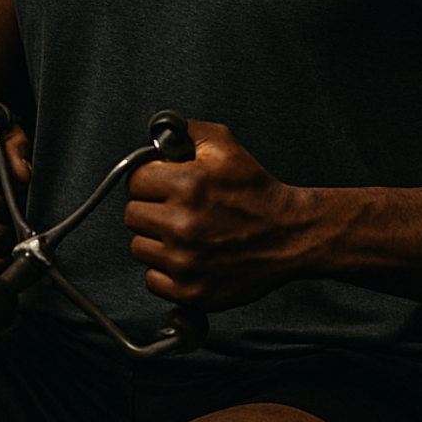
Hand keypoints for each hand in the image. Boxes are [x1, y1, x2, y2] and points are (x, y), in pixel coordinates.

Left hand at [124, 121, 311, 310]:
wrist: (288, 236)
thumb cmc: (257, 192)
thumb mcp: (225, 145)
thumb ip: (186, 131)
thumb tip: (158, 132)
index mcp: (188, 186)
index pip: (135, 180)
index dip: (150, 179)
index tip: (163, 184)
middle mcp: (183, 225)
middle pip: (132, 215)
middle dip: (151, 208)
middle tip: (175, 208)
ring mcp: (185, 261)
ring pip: (139, 247)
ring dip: (157, 239)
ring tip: (184, 232)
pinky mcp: (190, 291)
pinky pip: (152, 278)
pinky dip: (165, 270)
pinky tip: (187, 256)